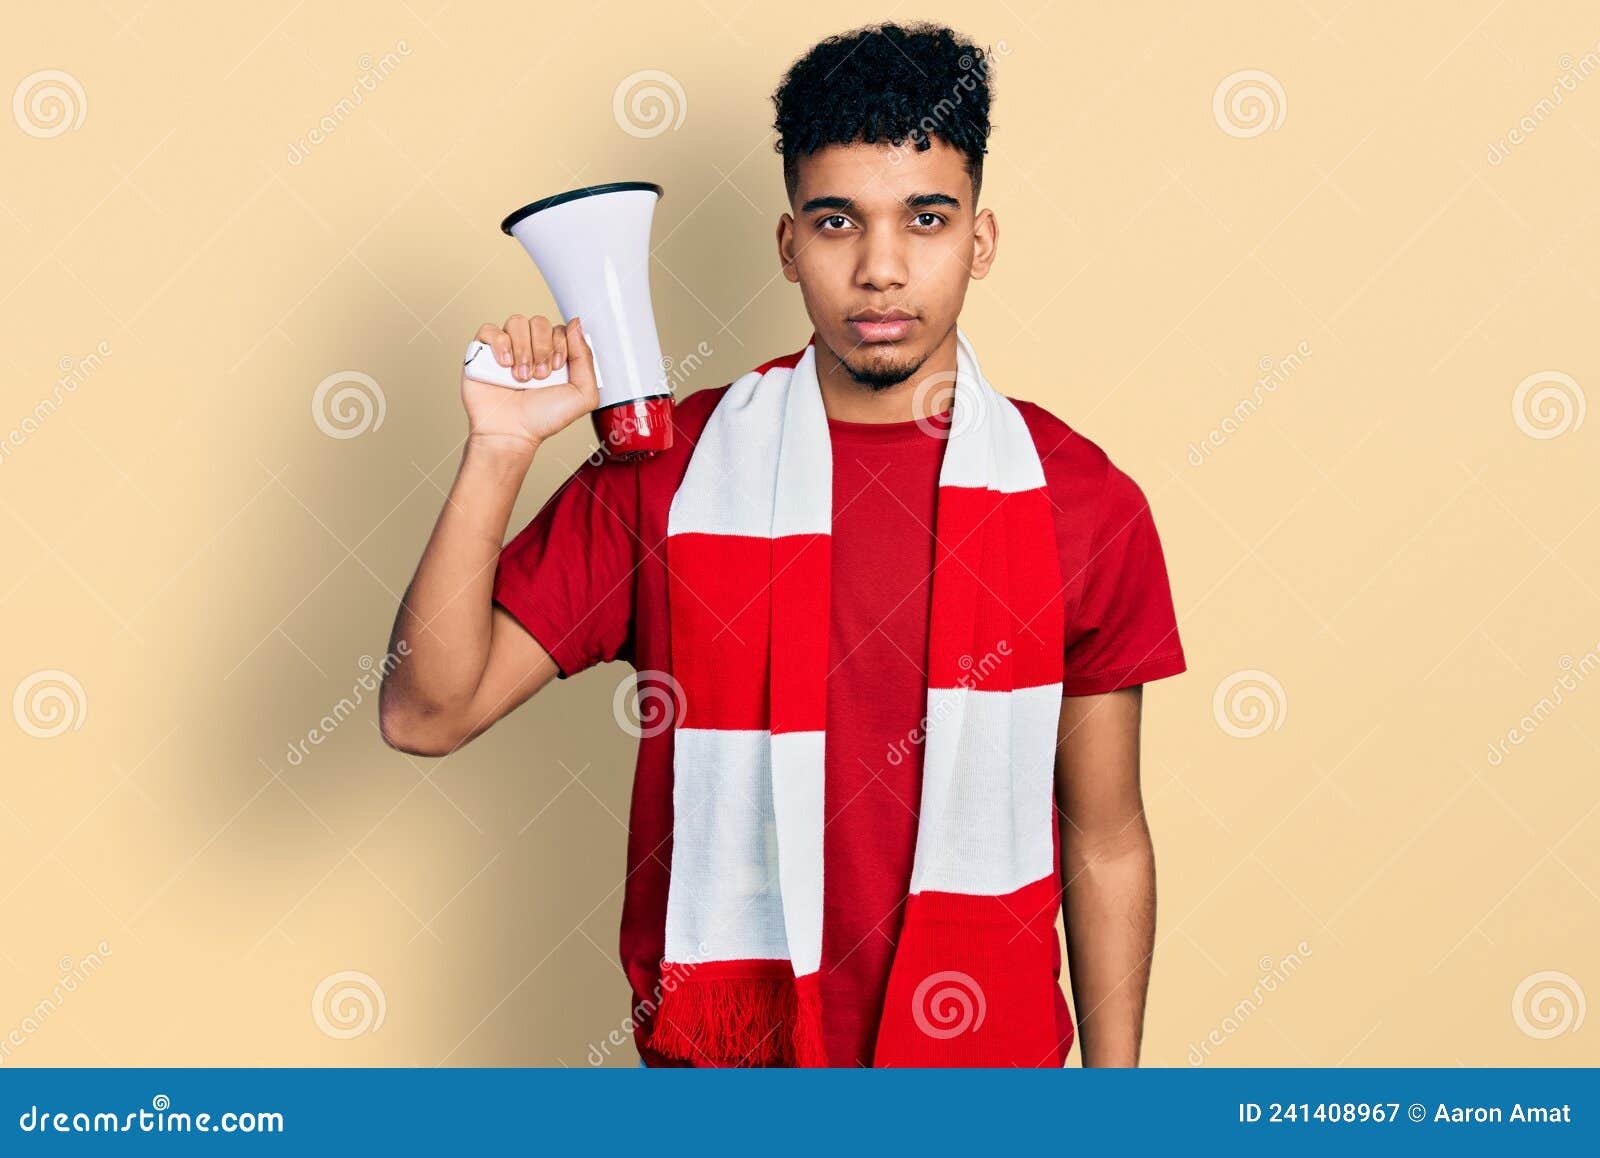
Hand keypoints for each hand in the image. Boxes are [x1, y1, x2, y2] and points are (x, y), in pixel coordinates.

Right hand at [460, 314, 599, 454]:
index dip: (560, 345)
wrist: (512, 434)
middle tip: (539, 376)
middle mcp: (531, 348)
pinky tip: (504, 365)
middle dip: (542, 349)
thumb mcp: (582, 394)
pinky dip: (499, 345)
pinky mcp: (482, 353)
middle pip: (539, 322)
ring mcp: (506, 349)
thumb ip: (586, 358)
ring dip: (522, 350)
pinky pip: (489, 329)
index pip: (560, 329)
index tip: (556, 370)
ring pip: (516, 322)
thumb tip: (576, 324)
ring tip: (521, 376)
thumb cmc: (543, 418)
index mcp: (554, 354)